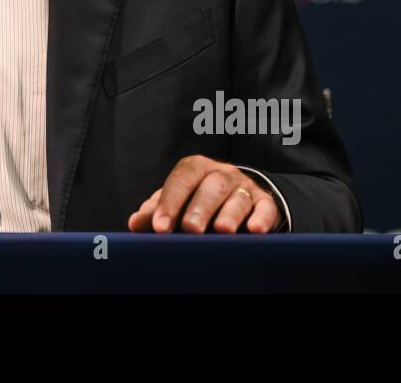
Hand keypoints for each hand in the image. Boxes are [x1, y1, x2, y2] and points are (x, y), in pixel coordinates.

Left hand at [127, 155, 280, 234]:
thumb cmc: (198, 200)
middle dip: (200, 208)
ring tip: (222, 231)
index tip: (159, 227)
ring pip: (237, 197)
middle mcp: (221, 173)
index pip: (181, 179)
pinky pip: (265, 208)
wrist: (237, 196)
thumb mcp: (177, 202)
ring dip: (230, 214)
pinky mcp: (265, 202)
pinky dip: (261, 219)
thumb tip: (135, 223)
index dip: (170, 202)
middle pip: (210, 186)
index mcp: (195, 169)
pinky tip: (254, 230)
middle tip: (190, 229)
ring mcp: (244, 187)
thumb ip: (156, 210)